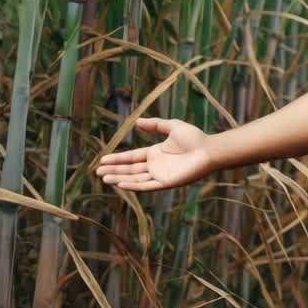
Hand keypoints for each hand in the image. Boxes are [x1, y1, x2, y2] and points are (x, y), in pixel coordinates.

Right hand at [94, 118, 216, 191]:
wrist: (209, 150)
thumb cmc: (195, 138)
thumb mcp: (172, 126)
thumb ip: (155, 124)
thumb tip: (137, 121)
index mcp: (156, 153)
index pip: (132, 157)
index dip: (117, 159)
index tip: (102, 159)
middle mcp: (156, 165)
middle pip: (130, 169)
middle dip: (114, 170)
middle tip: (98, 171)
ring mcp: (160, 175)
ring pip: (135, 178)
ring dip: (120, 178)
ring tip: (104, 178)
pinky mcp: (166, 183)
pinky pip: (147, 186)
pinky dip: (134, 185)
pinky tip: (121, 184)